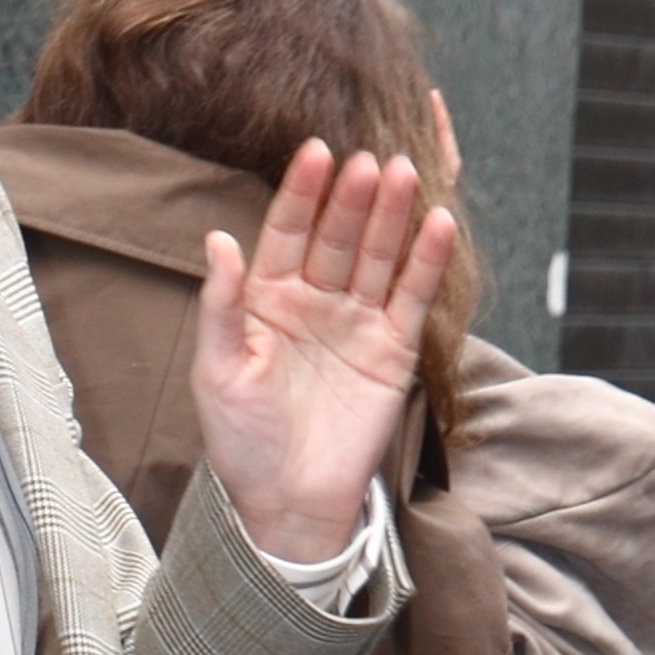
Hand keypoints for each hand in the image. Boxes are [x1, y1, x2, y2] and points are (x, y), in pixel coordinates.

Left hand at [190, 146, 458, 564]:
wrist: (287, 501)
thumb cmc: (242, 440)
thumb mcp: (216, 372)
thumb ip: (220, 306)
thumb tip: (217, 240)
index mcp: (267, 297)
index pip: (286, 230)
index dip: (301, 193)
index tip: (315, 153)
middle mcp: (315, 299)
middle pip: (338, 235)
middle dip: (352, 198)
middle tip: (368, 160)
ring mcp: (357, 320)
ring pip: (378, 256)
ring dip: (392, 216)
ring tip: (405, 173)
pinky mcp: (393, 349)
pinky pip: (413, 296)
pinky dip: (426, 262)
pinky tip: (437, 224)